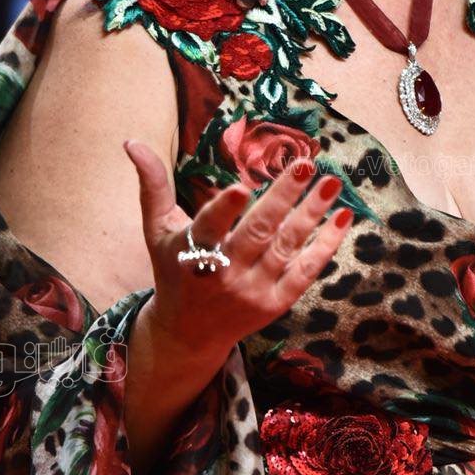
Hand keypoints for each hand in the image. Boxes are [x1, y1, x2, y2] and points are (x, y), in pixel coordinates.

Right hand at [123, 140, 352, 359]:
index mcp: (191, 254)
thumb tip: (132, 142)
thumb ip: (152, 186)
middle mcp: (224, 275)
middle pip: (258, 233)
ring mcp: (253, 291)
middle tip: (305, 164)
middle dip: (283, 198)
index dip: (222, 211)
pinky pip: (306, 271)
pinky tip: (342, 216)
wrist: (188, 333)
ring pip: (287, 247)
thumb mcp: (157, 230)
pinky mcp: (276, 303)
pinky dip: (326, 245)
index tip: (238, 187)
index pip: (207, 230)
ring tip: (331, 182)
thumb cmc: (174, 270)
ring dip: (312, 213)